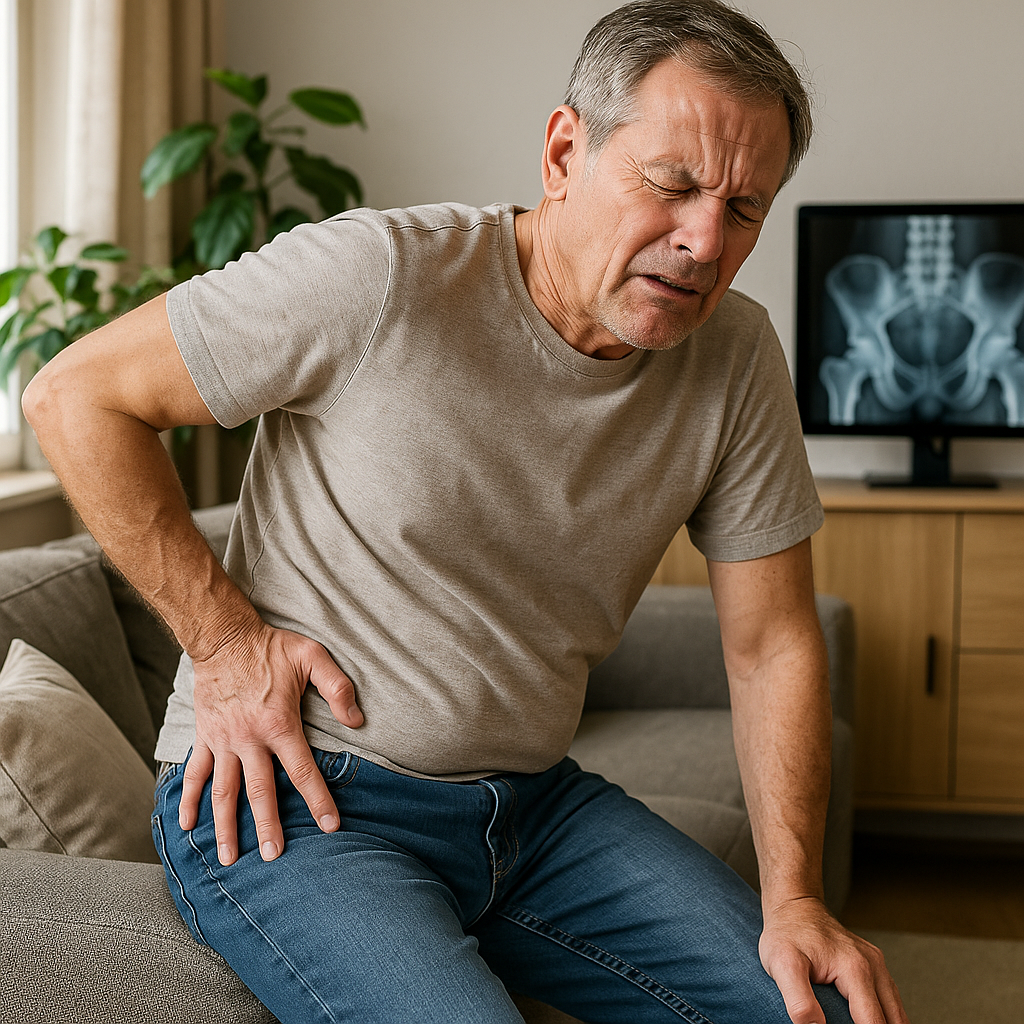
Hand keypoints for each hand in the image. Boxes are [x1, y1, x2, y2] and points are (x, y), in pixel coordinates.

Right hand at [177, 619, 362, 865]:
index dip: (318, 800)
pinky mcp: (204, 736)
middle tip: (272, 857)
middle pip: (260, 791)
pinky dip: (189, 799)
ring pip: (223, 791)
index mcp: (278, 724)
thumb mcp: (313, 656)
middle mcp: (248, 739)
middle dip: (267, 826)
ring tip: (228, 859)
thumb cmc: (272, 647)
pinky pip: (195, 773)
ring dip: (225, 826)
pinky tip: (187, 825)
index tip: (330, 826)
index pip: (303, 771)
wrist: (224, 637)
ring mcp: (223, 740)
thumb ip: (337, 687)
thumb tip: (358, 720)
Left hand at [759, 896, 908, 1023]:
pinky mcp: (873, 965)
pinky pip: (889, 999)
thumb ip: (799, 1000)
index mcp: (855, 969)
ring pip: (896, 1012)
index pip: (873, 1023)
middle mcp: (873, 966)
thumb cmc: (786, 932)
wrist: (793, 905)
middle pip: (893, 1021)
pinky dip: (886, 1017)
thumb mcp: (782, 964)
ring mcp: (876, 964)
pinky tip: (872, 1022)